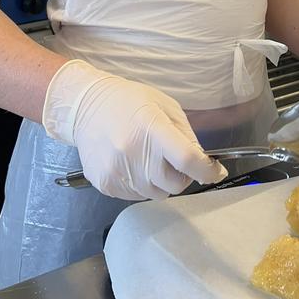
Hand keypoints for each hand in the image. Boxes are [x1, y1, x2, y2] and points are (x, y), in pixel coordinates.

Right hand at [42, 59, 227, 198]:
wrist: (84, 107)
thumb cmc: (128, 102)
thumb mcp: (164, 106)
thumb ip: (186, 134)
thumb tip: (201, 162)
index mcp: (151, 129)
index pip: (187, 160)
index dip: (207, 170)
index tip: (214, 171)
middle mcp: (133, 153)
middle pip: (175, 184)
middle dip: (181, 175)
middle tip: (173, 160)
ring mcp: (117, 172)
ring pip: (156, 194)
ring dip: (160, 181)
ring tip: (147, 158)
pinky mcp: (105, 184)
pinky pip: (136, 196)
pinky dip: (141, 185)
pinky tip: (131, 164)